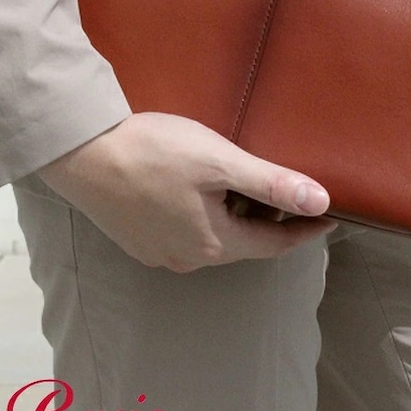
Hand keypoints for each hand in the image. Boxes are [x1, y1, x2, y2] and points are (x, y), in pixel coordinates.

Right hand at [36, 111, 336, 272]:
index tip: (329, 216)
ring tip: (243, 183)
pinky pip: (185, 232)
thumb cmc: (153, 151)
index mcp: (215, 243)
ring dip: (235, 216)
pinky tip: (199, 189)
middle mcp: (189, 258)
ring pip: (214, 238)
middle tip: (286, 189)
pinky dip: (205, 215)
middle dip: (269, 219)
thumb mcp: (220, 161)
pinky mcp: (137, 239)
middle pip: (244, 242)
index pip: (275, 244)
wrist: (81, 153)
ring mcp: (159, 252)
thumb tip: (321, 201)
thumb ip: (271, 183)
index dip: (305, 230)